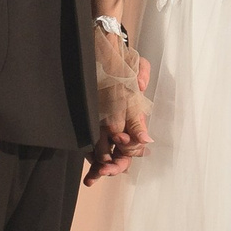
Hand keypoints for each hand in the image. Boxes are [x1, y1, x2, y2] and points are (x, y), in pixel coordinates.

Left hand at [86, 33, 151, 184]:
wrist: (100, 53)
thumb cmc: (119, 60)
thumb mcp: (132, 64)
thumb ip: (140, 74)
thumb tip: (140, 86)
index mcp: (134, 115)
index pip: (137, 138)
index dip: (130, 143)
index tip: (119, 137)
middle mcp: (123, 125)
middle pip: (124, 153)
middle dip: (117, 164)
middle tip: (106, 169)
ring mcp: (107, 130)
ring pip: (110, 156)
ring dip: (103, 169)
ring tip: (93, 178)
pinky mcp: (93, 130)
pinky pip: (95, 152)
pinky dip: (93, 165)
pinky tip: (89, 178)